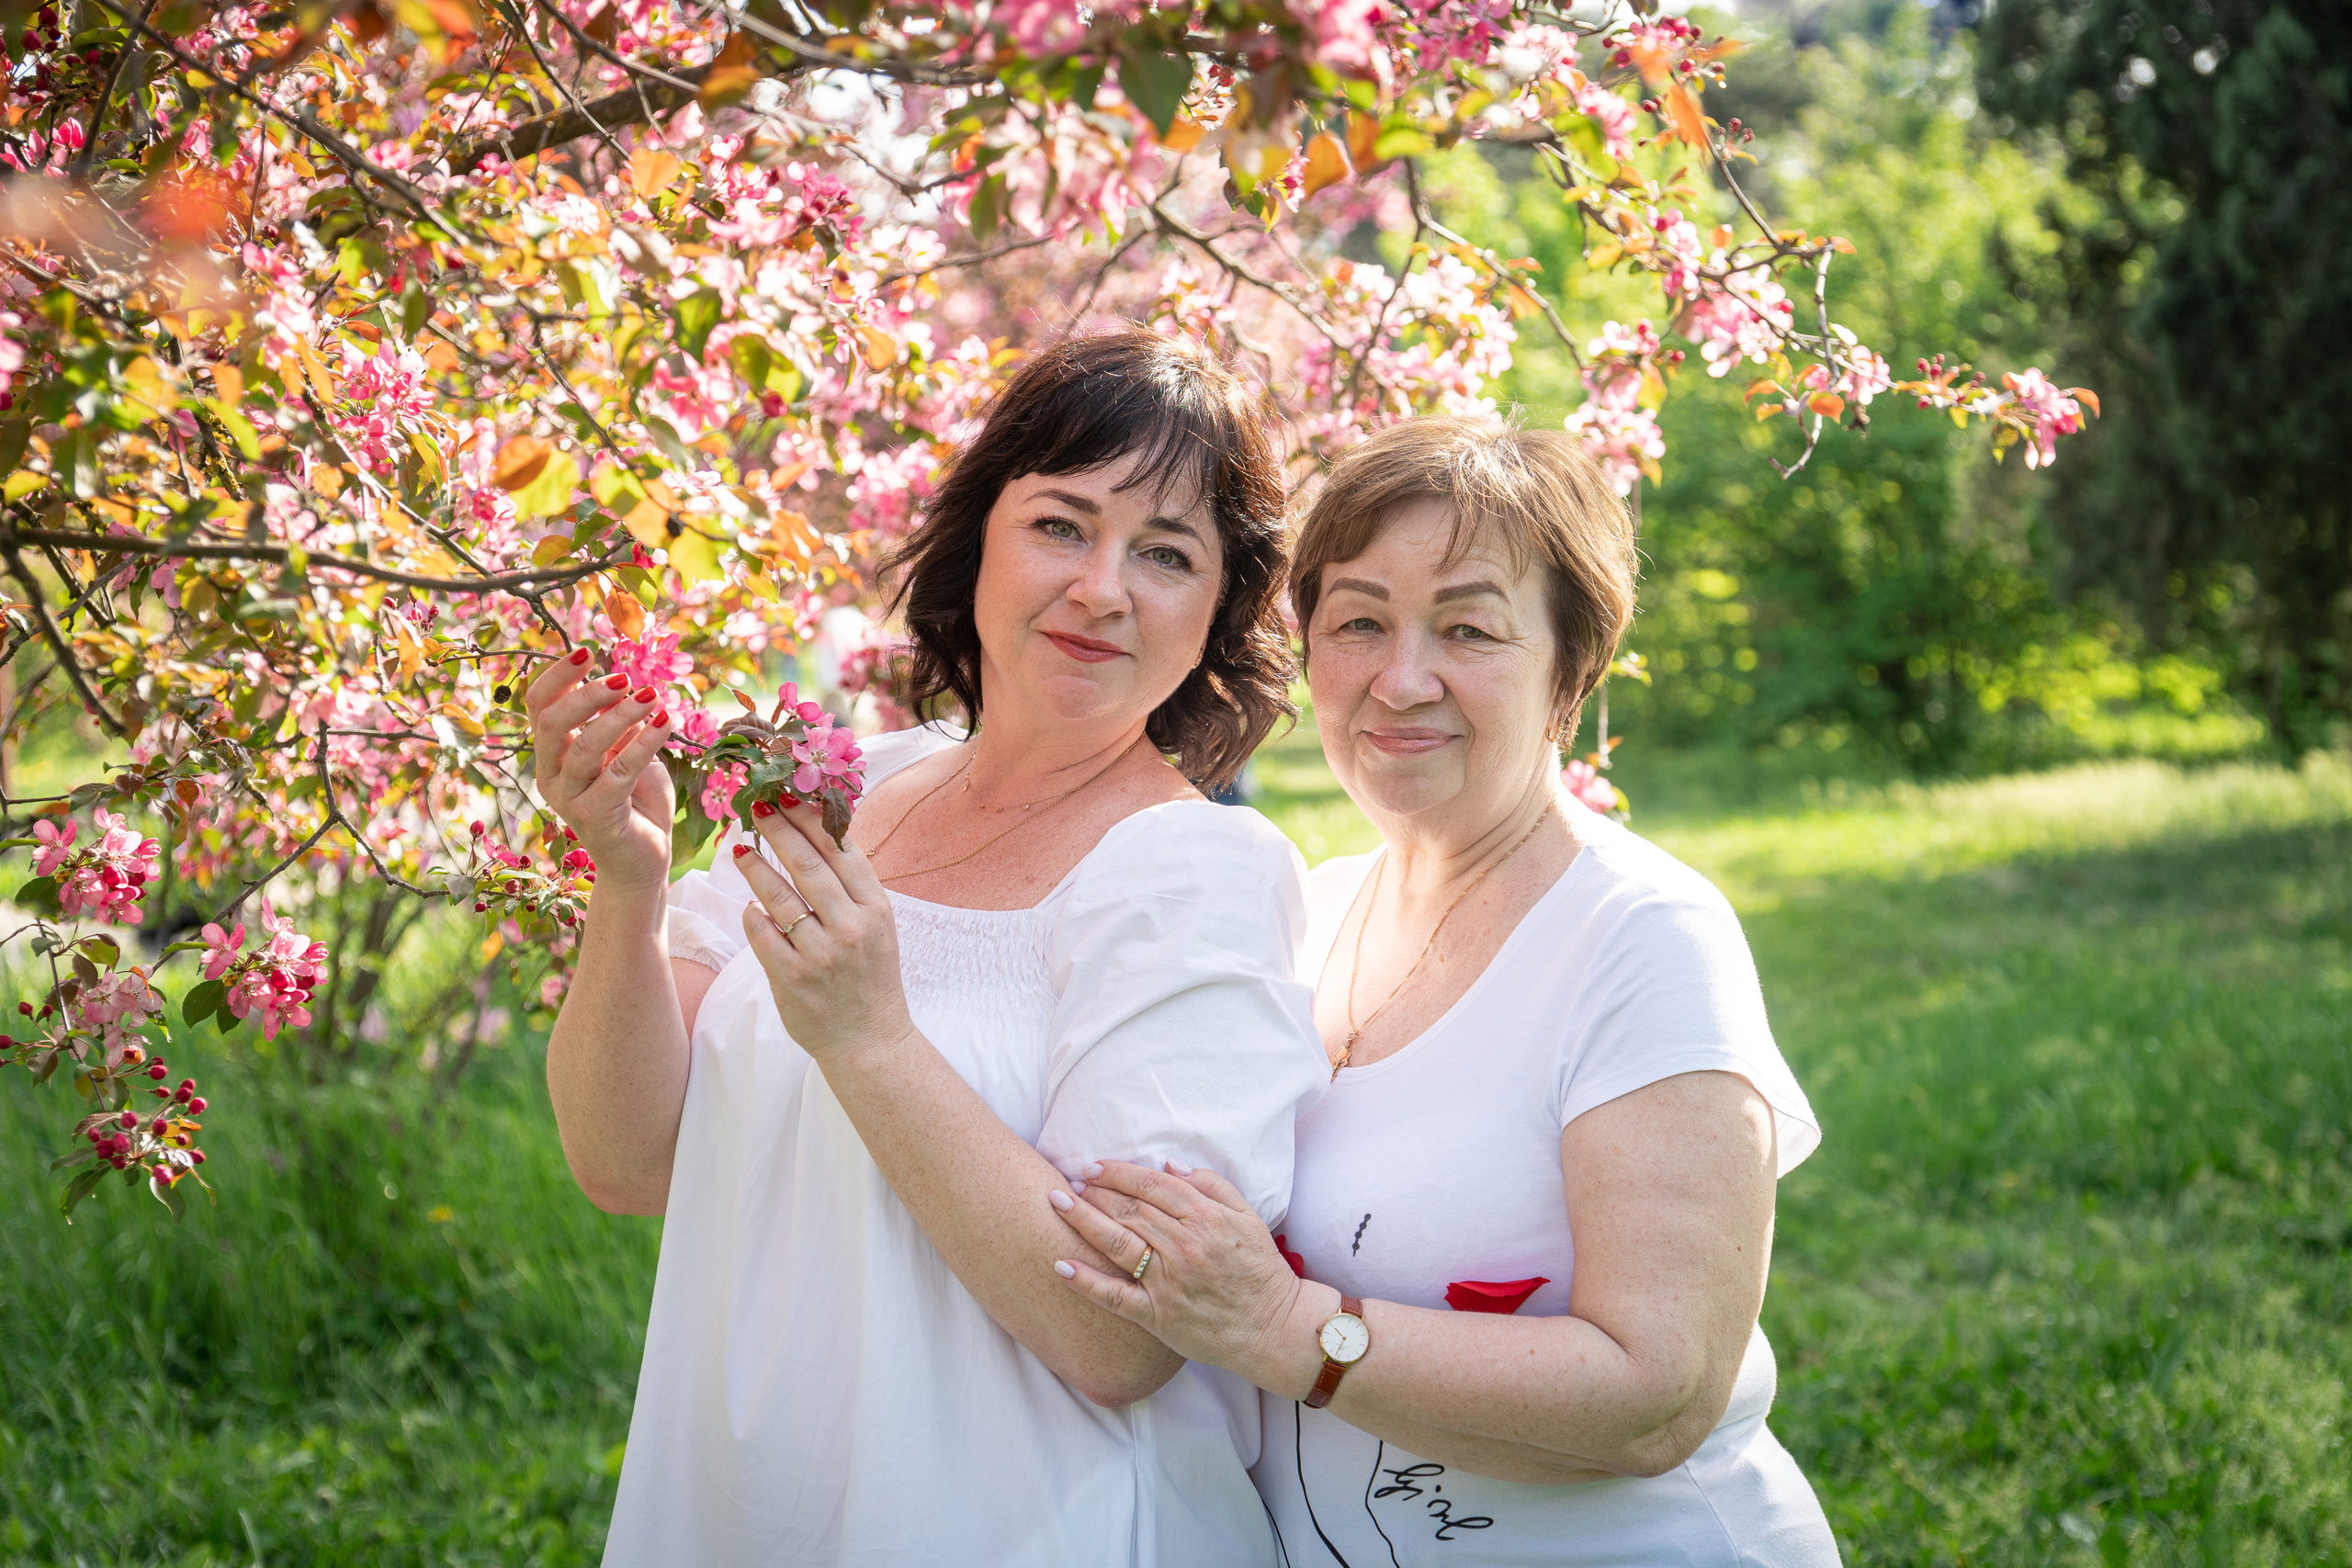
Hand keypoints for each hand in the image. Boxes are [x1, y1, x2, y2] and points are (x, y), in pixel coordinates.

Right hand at [526, 648, 674, 891]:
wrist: (643, 861)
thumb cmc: (636, 803)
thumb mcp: (626, 753)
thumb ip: (619, 724)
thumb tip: (624, 683)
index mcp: (551, 755)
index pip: (538, 706)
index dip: (556, 676)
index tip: (586, 651)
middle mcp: (551, 776)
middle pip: (552, 723)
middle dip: (586, 694)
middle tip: (623, 678)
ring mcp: (569, 799)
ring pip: (584, 746)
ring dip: (620, 716)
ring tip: (652, 697)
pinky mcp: (596, 817)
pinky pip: (619, 772)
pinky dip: (644, 743)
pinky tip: (665, 722)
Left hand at [735, 797, 916, 1064]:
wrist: (870, 1041)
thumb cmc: (870, 977)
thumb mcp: (878, 927)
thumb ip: (853, 887)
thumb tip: (820, 833)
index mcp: (877, 909)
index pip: (842, 852)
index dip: (813, 820)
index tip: (791, 796)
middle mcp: (852, 927)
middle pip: (807, 865)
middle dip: (778, 829)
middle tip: (757, 806)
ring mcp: (821, 953)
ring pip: (779, 896)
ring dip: (756, 867)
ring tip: (740, 849)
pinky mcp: (792, 978)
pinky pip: (762, 934)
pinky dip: (753, 916)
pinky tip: (750, 906)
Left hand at [1048, 1158, 1313, 1378]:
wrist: (1273, 1328)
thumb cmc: (1260, 1271)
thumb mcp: (1248, 1217)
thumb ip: (1211, 1186)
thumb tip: (1170, 1165)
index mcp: (1204, 1218)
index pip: (1151, 1185)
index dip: (1118, 1172)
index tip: (1093, 1166)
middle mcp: (1183, 1246)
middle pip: (1129, 1209)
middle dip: (1095, 1191)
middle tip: (1069, 1181)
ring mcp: (1167, 1282)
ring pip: (1117, 1243)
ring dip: (1082, 1219)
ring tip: (1057, 1202)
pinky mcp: (1158, 1316)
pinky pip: (1115, 1297)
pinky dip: (1086, 1281)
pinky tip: (1060, 1265)